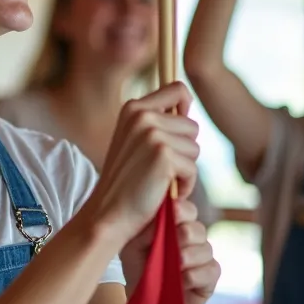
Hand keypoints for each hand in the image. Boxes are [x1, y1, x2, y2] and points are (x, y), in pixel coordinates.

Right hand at [84, 82, 199, 240]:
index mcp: (132, 108)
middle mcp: (142, 115)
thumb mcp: (134, 141)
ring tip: (160, 180)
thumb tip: (186, 104)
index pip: (177, 89)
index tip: (178, 131)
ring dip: (185, 169)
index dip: (185, 108)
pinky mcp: (164, 155)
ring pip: (195, 147)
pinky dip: (185, 185)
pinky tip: (164, 192)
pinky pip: (193, 169)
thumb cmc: (125, 181)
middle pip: (192, 124)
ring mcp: (152, 134)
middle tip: (160, 168)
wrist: (108, 214)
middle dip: (184, 149)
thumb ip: (154, 121)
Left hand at [120, 199, 220, 303]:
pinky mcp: (210, 278)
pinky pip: (211, 270)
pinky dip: (194, 275)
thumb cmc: (139, 268)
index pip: (187, 209)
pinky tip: (180, 281)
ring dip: (186, 257)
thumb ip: (147, 229)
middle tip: (169, 244)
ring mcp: (203, 257)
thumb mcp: (134, 246)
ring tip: (171, 266)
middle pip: (198, 228)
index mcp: (175, 225)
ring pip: (206, 249)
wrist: (144, 300)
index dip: (181, 210)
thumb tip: (161, 217)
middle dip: (183, 235)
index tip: (172, 211)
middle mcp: (193, 238)